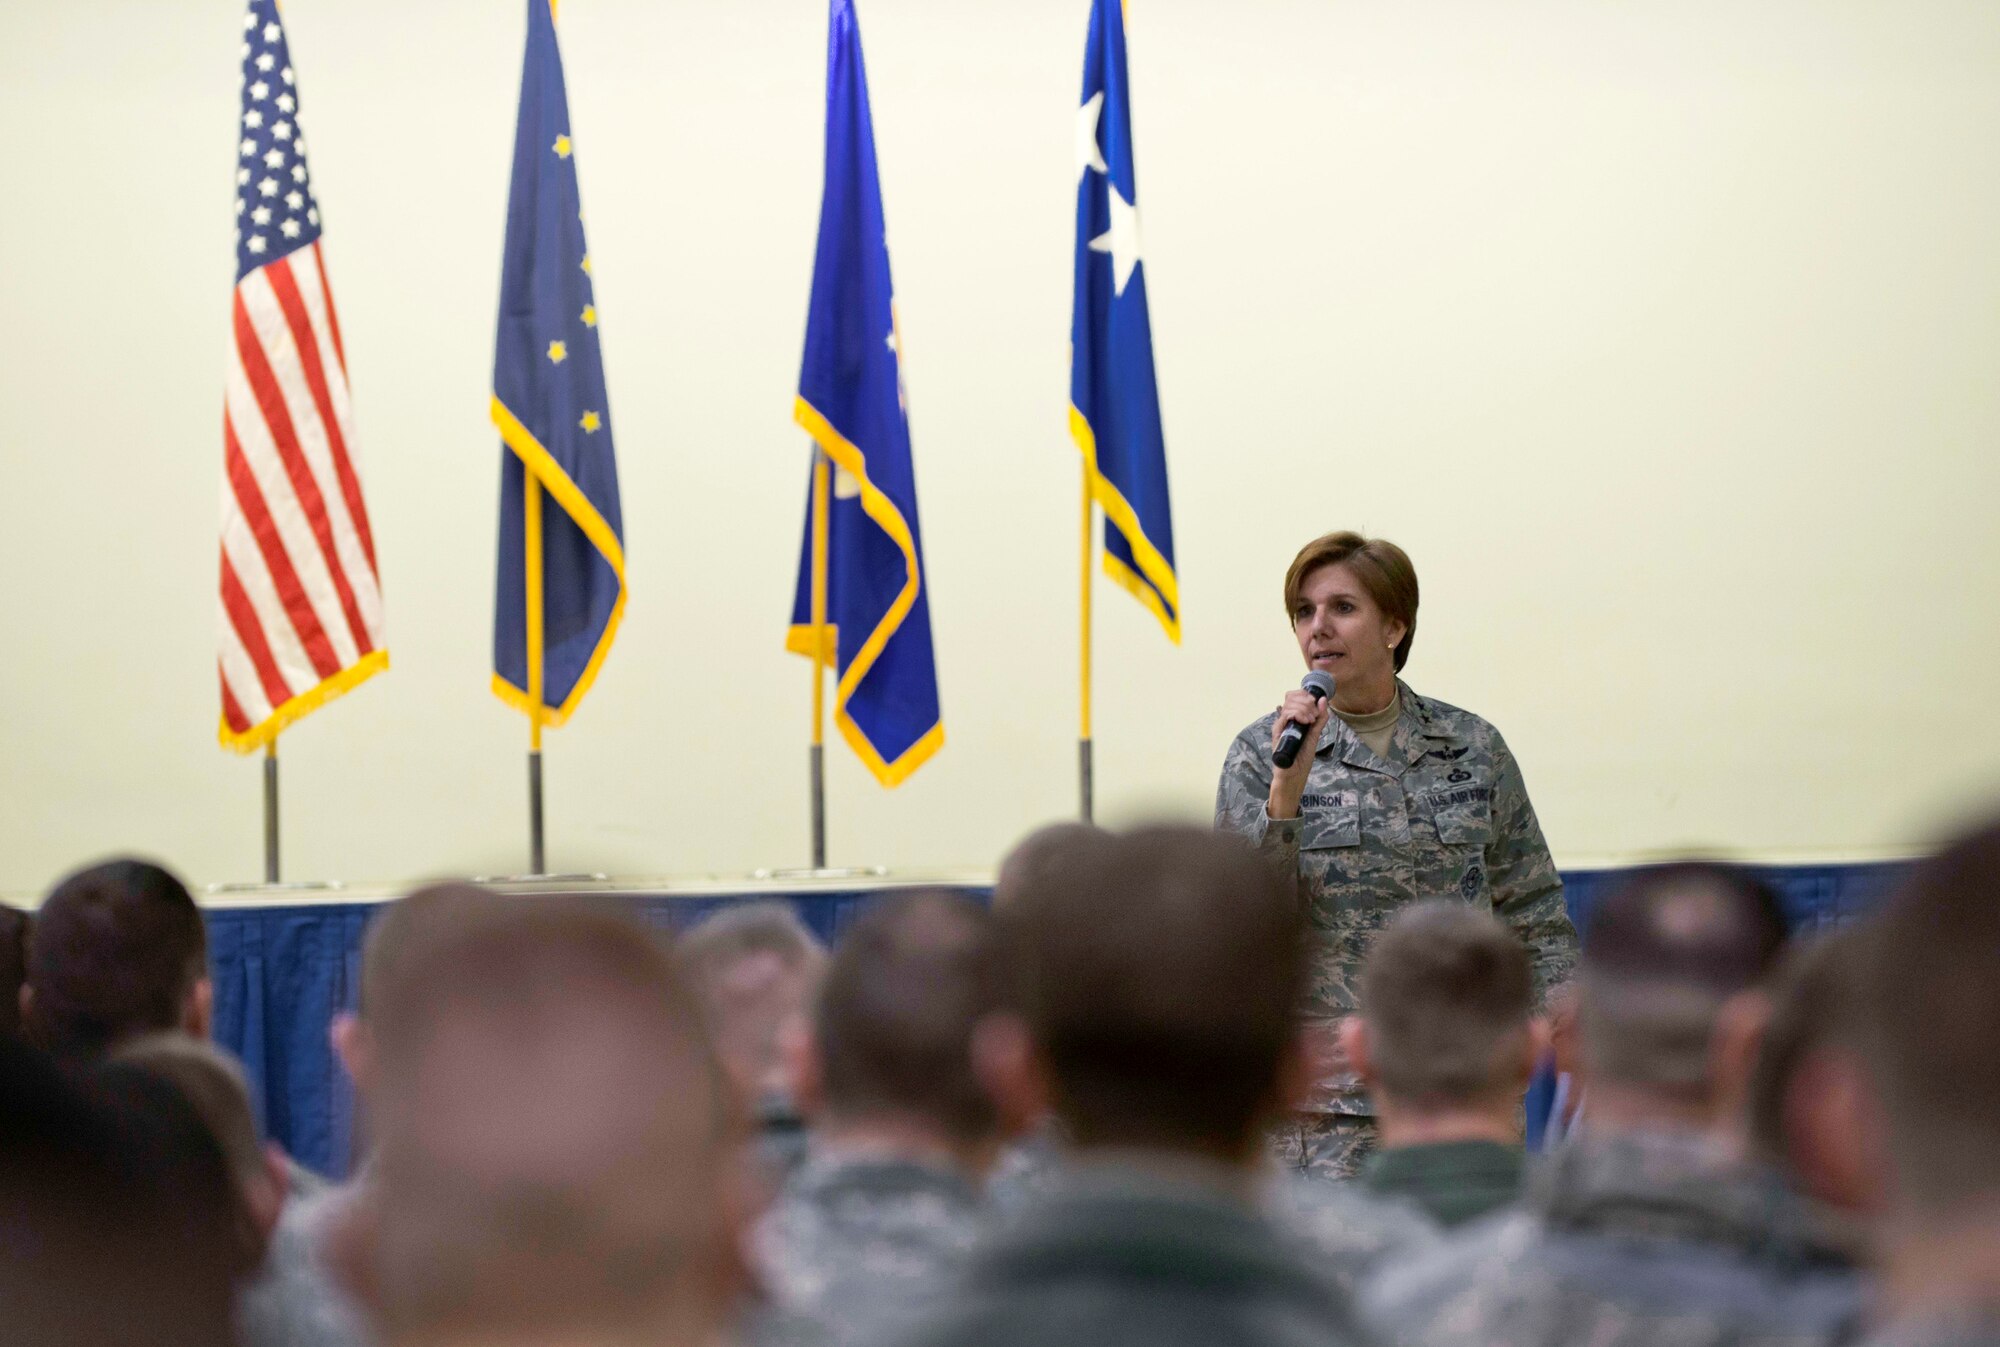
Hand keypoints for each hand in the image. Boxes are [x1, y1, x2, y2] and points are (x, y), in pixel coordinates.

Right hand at [1266, 688, 1330, 819]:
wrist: (1294, 776)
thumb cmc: (1302, 758)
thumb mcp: (1315, 735)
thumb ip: (1320, 719)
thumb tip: (1323, 700)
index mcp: (1293, 718)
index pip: (1295, 696)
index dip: (1305, 694)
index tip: (1316, 702)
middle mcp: (1285, 720)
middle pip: (1290, 696)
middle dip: (1306, 700)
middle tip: (1314, 713)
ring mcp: (1280, 726)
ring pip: (1289, 704)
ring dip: (1304, 708)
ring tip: (1311, 720)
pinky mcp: (1277, 733)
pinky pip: (1285, 716)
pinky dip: (1297, 715)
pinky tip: (1306, 722)